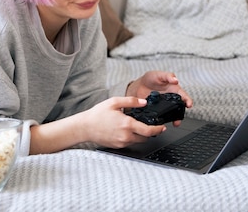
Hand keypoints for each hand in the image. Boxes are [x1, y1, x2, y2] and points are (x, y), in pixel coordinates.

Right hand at [29, 96, 165, 153]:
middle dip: (150, 132)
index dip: (158, 130)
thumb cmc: (97, 114)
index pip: (148, 131)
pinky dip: (131, 137)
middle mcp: (126, 135)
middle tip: (151, 126)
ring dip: (140, 135)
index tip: (162, 128)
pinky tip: (125, 130)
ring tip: (135, 126)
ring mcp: (121, 142)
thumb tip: (143, 102)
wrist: (85, 127)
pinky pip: (129, 143)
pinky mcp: (118, 146)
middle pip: (145, 138)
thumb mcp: (114, 102)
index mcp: (127, 124)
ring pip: (137, 141)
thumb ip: (131, 101)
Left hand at [126, 71, 193, 124]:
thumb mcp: (159, 75)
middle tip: (180, 118)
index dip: (188, 100)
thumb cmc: (151, 78)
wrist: (139, 86)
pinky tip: (162, 122)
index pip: (183, 96)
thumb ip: (168, 76)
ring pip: (172, 114)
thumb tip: (175, 80)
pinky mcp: (156, 110)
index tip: (189, 104)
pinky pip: (161, 116)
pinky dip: (163, 119)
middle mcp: (170, 99)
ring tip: (175, 123)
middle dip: (181, 114)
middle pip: (179, 108)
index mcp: (174, 90)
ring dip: (174, 119)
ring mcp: (164, 106)